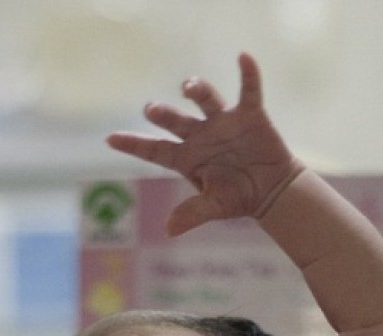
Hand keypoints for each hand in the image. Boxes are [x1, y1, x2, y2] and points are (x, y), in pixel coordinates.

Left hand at [107, 52, 301, 235]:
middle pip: (176, 120)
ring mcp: (223, 122)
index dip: (133, 144)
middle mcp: (200, 135)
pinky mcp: (250, 114)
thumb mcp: (215, 207)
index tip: (109, 138)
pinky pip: (249, 90)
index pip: (154, 150)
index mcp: (186, 158)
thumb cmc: (238, 198)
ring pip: (205, 99)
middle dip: (163, 114)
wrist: (272, 190)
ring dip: (197, 89)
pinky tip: (243, 57)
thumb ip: (194, 214)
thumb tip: (169, 230)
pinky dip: (248, 74)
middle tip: (151, 110)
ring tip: (188, 87)